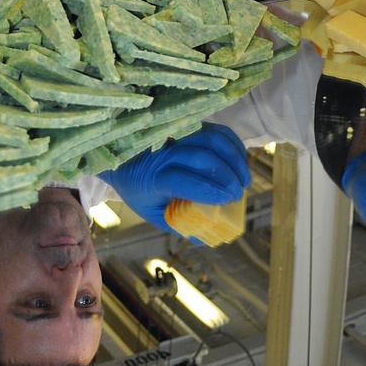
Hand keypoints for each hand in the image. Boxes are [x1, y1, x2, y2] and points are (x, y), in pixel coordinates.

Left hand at [102, 124, 249, 230]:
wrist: (121, 160)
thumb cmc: (140, 190)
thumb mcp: (154, 213)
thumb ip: (178, 225)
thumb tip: (206, 239)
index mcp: (152, 178)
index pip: (181, 180)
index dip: (208, 189)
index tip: (228, 199)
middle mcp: (162, 153)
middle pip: (200, 157)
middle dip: (226, 176)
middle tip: (238, 193)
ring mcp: (173, 135)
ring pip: (210, 139)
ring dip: (233, 158)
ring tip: (243, 178)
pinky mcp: (184, 126)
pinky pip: (213, 130)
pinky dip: (231, 144)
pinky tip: (239, 160)